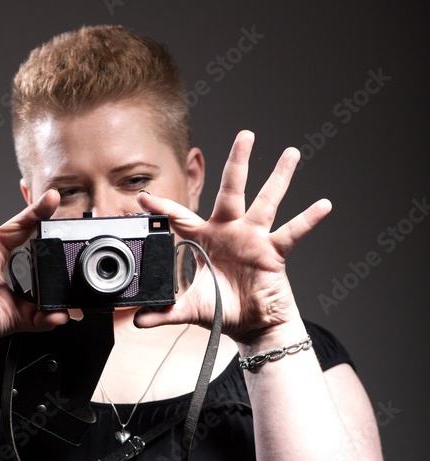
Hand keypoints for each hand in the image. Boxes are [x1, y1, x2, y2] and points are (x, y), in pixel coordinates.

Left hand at [133, 130, 331, 343]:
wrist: (251, 326)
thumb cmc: (222, 309)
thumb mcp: (189, 309)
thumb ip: (163, 311)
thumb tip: (137, 321)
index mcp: (204, 239)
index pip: (180, 217)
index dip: (162, 207)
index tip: (143, 196)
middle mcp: (229, 231)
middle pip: (232, 190)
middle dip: (237, 162)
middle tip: (245, 134)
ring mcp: (253, 239)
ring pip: (266, 202)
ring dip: (279, 178)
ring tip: (291, 153)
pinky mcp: (273, 253)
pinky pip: (292, 233)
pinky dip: (308, 220)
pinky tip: (323, 205)